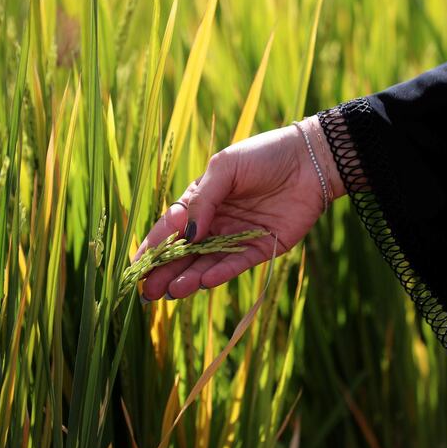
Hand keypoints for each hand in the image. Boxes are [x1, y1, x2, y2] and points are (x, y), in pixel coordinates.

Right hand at [134, 115, 343, 300]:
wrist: (311, 159)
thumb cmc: (264, 155)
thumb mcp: (225, 168)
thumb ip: (203, 200)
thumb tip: (185, 235)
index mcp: (202, 201)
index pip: (171, 228)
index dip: (153, 247)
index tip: (135, 267)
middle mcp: (217, 222)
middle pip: (186, 253)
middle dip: (166, 272)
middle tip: (148, 293)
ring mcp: (239, 237)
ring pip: (208, 263)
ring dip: (190, 278)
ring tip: (172, 293)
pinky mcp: (263, 248)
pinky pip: (238, 264)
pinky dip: (222, 273)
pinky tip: (205, 281)